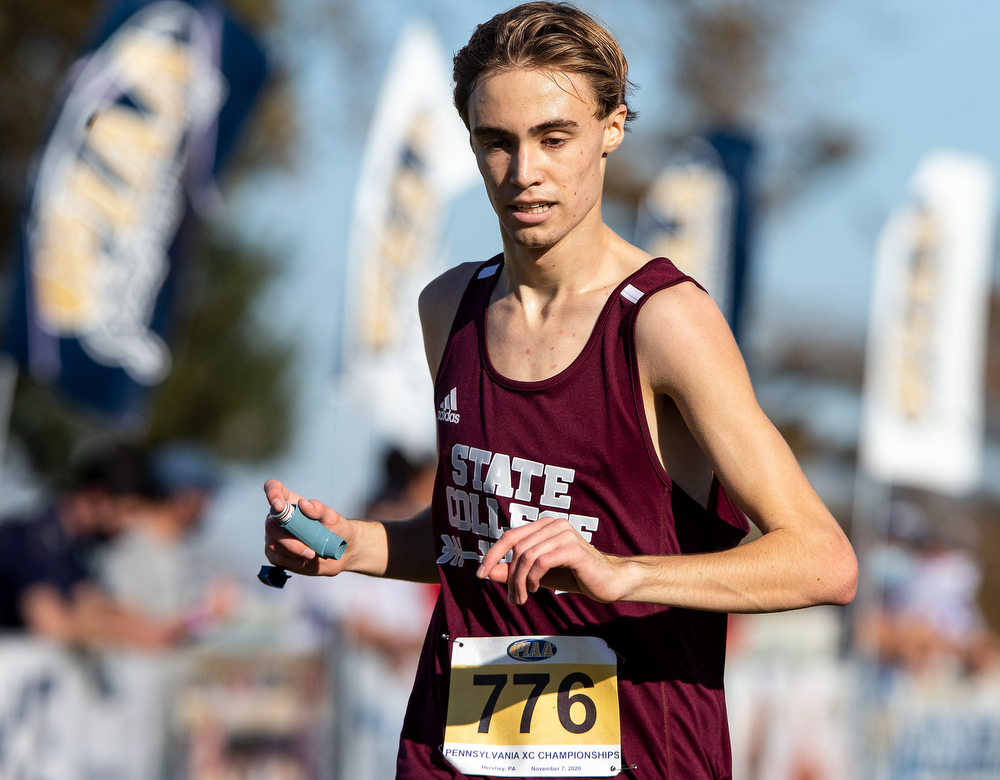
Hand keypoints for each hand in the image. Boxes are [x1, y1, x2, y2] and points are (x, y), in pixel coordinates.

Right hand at [263, 479, 353, 576]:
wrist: (341, 552)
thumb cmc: (336, 529)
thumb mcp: (332, 517)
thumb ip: (319, 508)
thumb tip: (303, 504)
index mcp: (291, 502)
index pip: (273, 489)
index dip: (272, 493)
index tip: (280, 505)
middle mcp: (280, 519)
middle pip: (271, 525)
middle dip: (289, 539)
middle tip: (310, 550)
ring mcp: (277, 537)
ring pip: (273, 543)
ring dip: (293, 551)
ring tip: (312, 554)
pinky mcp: (277, 554)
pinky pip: (275, 558)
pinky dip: (290, 561)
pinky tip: (303, 562)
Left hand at [476, 515, 627, 604]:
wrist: (608, 582)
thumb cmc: (575, 576)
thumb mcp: (538, 575)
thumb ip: (515, 572)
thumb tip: (490, 572)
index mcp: (545, 525)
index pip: (510, 536)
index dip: (493, 554)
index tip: (481, 574)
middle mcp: (554, 524)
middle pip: (517, 547)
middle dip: (509, 575)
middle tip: (511, 599)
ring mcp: (564, 534)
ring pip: (527, 555)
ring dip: (519, 581)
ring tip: (521, 599)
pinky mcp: (573, 549)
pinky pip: (542, 562)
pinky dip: (532, 578)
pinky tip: (534, 589)